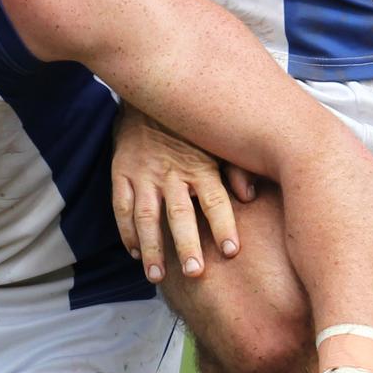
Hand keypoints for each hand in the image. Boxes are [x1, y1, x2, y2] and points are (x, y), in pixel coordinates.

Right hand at [110, 105, 245, 280]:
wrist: (150, 95)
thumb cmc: (191, 126)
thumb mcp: (219, 141)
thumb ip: (237, 168)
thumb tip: (250, 196)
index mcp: (200, 166)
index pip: (215, 200)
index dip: (224, 226)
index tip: (232, 252)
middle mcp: (172, 173)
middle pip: (180, 214)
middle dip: (187, 245)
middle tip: (195, 274)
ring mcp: (144, 175)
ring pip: (146, 217)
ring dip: (152, 248)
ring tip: (157, 276)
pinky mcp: (122, 174)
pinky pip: (122, 207)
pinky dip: (126, 232)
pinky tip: (134, 252)